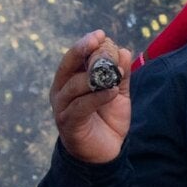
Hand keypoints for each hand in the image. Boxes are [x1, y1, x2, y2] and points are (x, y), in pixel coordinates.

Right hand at [51, 30, 132, 163]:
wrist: (105, 152)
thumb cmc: (107, 119)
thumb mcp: (118, 93)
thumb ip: (121, 74)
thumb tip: (124, 50)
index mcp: (70, 80)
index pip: (74, 58)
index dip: (86, 44)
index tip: (100, 34)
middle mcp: (62, 91)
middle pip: (67, 66)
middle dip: (82, 51)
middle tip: (98, 40)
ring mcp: (63, 107)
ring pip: (74, 86)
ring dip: (95, 76)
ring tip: (115, 72)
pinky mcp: (69, 123)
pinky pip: (81, 107)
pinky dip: (97, 97)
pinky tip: (112, 91)